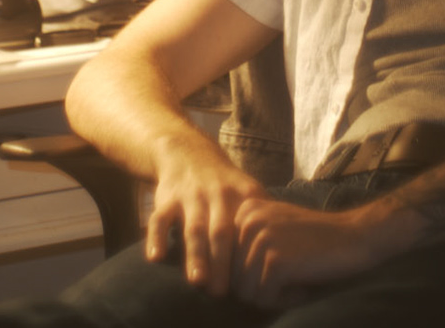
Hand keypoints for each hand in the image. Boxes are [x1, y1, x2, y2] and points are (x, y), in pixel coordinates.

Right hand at [144, 150, 265, 295]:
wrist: (189, 153)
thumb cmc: (225, 185)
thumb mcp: (248, 191)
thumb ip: (265, 217)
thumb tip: (289, 250)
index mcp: (242, 195)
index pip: (247, 228)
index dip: (248, 254)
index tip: (251, 281)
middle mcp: (217, 195)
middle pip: (220, 231)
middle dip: (221, 261)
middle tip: (222, 292)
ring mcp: (191, 197)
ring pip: (193, 228)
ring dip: (194, 255)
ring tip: (197, 281)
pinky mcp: (167, 199)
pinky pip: (159, 219)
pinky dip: (156, 237)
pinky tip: (155, 258)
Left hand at [232, 196, 418, 306]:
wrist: (357, 236)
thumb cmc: (316, 240)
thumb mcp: (274, 228)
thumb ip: (244, 244)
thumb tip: (213, 280)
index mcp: (244, 211)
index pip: (227, 264)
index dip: (253, 276)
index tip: (280, 265)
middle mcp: (247, 221)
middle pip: (234, 281)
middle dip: (263, 288)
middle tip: (292, 276)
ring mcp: (261, 239)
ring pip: (247, 294)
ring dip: (274, 296)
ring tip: (298, 278)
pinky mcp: (276, 261)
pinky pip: (265, 299)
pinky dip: (286, 300)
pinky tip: (305, 283)